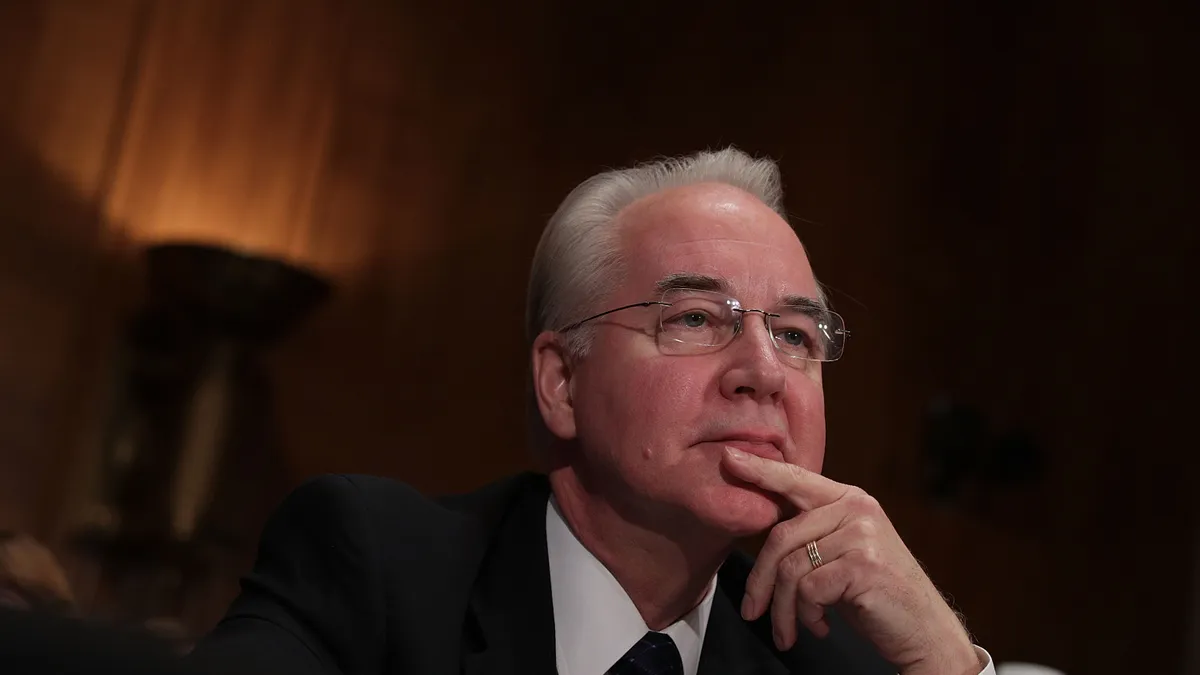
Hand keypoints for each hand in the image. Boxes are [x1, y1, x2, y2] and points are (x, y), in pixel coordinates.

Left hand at [722, 446, 981, 674]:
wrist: (925, 631)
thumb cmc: (876, 595)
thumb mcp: (842, 554)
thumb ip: (811, 533)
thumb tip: (761, 527)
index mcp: (850, 499)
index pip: (796, 479)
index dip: (760, 470)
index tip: (728, 458)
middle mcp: (856, 509)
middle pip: (780, 536)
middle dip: (760, 581)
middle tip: (752, 612)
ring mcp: (862, 534)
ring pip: (790, 569)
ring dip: (784, 609)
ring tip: (791, 630)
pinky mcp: (862, 565)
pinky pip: (808, 589)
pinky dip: (806, 615)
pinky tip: (821, 626)